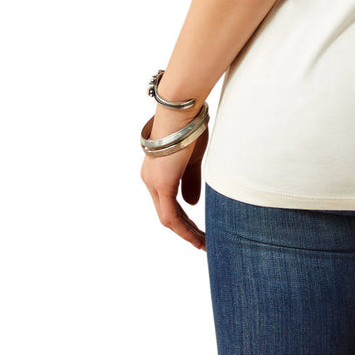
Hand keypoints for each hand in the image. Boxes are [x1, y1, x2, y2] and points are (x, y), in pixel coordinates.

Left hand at [140, 111, 208, 250]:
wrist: (182, 110)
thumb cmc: (189, 126)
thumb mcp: (193, 157)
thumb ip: (191, 180)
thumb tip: (192, 204)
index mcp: (157, 171)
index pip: (168, 202)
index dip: (183, 217)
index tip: (197, 228)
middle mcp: (150, 179)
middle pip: (166, 213)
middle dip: (185, 229)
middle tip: (202, 241)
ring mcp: (154, 182)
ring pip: (167, 218)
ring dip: (186, 233)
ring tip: (203, 243)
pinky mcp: (162, 184)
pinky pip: (170, 216)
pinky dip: (184, 229)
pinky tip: (197, 238)